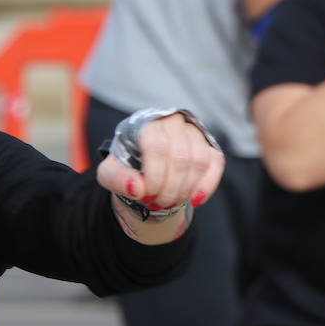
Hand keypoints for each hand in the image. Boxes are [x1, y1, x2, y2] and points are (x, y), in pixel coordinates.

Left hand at [98, 115, 224, 210]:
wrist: (142, 164)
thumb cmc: (126, 165)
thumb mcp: (109, 173)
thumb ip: (116, 179)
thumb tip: (136, 188)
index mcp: (146, 122)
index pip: (157, 147)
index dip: (155, 176)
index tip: (146, 196)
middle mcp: (172, 121)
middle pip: (180, 157)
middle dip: (169, 188)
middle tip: (158, 204)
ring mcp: (193, 131)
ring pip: (199, 161)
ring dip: (185, 189)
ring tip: (170, 202)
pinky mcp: (208, 144)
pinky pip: (215, 162)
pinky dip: (207, 185)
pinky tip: (195, 200)